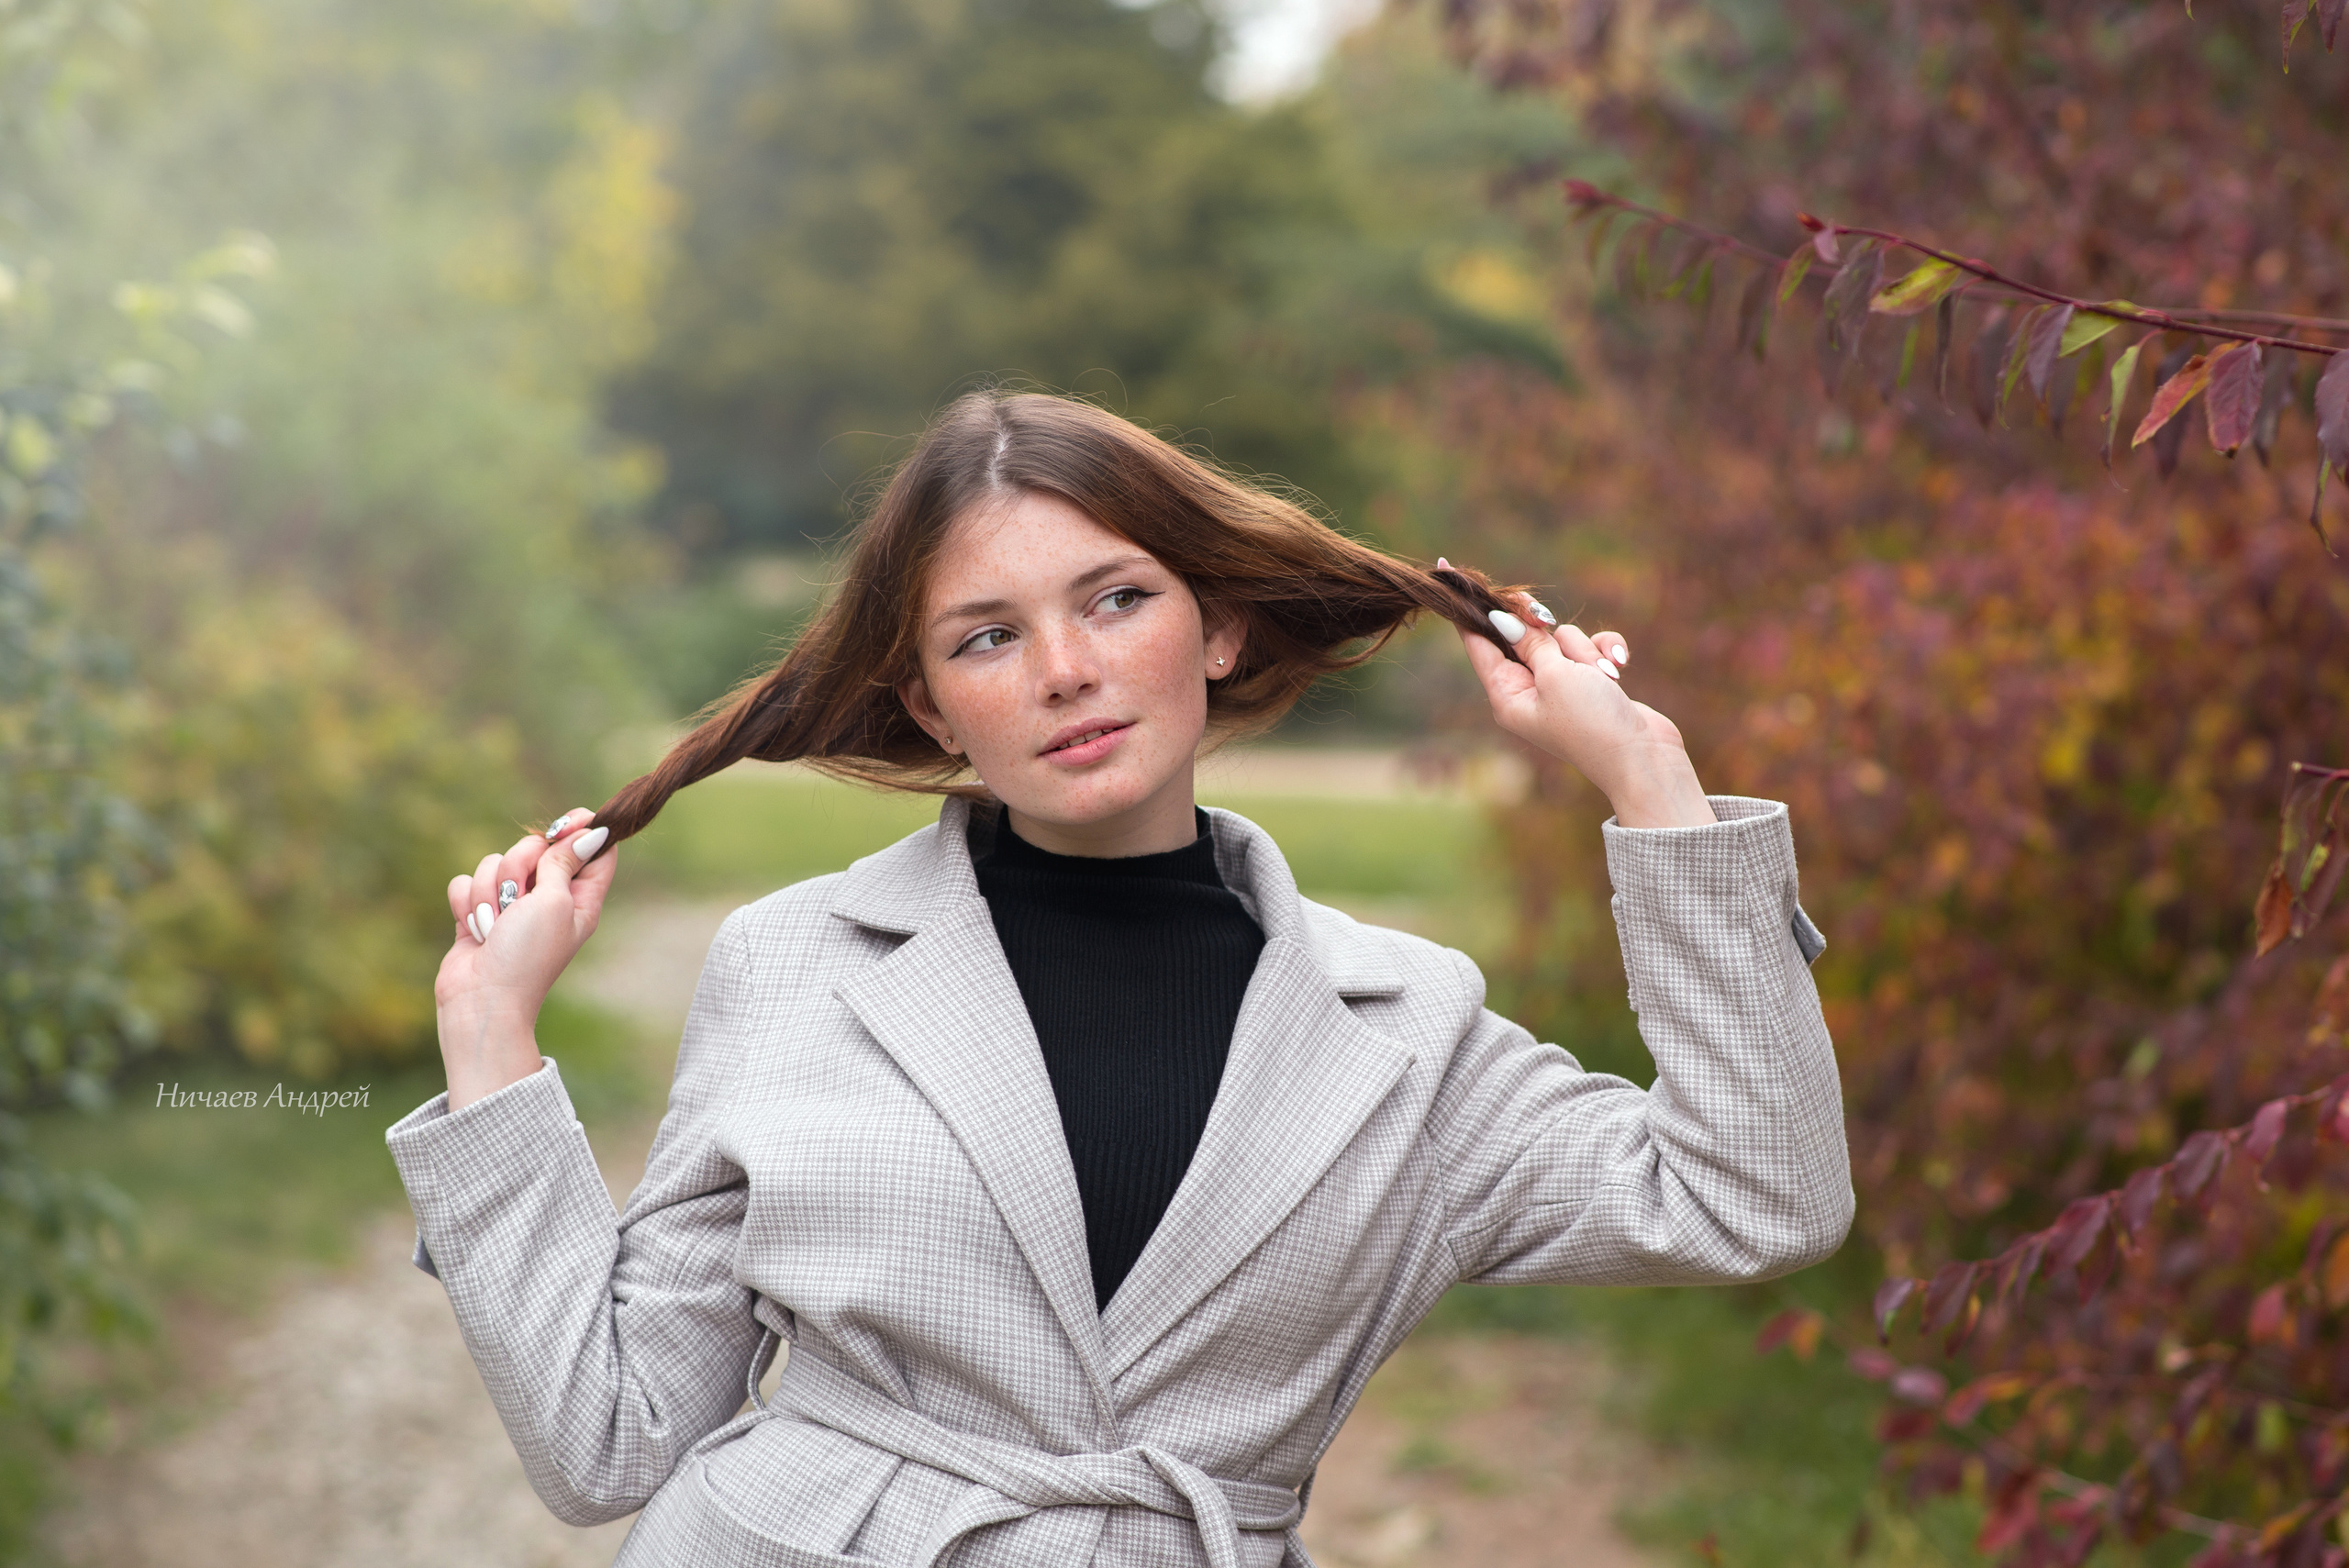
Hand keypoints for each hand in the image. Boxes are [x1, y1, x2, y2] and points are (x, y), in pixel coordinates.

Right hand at [434, 807, 616, 1109]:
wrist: (481, 999)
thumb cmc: (526, 955)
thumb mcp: (555, 903)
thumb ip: (565, 862)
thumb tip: (594, 831)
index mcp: (580, 898)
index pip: (593, 849)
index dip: (582, 828)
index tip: (568, 821)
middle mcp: (548, 898)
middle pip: (537, 847)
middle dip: (519, 866)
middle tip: (517, 898)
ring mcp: (511, 905)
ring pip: (495, 861)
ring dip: (490, 892)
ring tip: (494, 925)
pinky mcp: (478, 911)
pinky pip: (466, 882)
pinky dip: (466, 903)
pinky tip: (474, 928)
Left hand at [1457, 596, 1716, 828]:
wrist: (1643, 756)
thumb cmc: (1591, 721)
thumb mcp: (1555, 676)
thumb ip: (1531, 643)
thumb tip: (1504, 619)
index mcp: (1506, 695)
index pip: (1477, 643)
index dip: (1466, 608)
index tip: (1445, 570)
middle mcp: (1528, 691)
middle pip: (1524, 635)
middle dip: (1548, 636)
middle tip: (1550, 629)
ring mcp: (1560, 687)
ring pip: (1563, 639)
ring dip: (1584, 651)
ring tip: (1599, 678)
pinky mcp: (1590, 682)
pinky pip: (1590, 648)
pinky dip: (1605, 654)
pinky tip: (1619, 671)